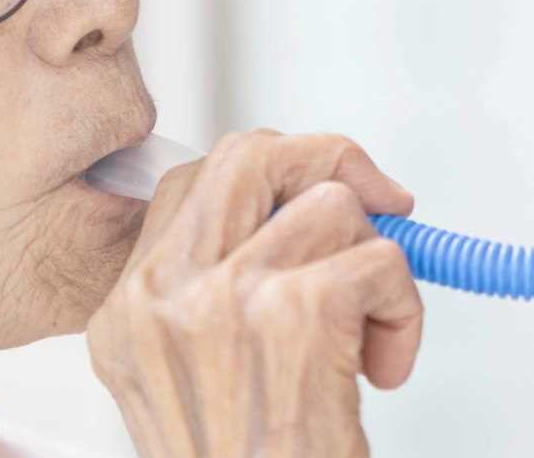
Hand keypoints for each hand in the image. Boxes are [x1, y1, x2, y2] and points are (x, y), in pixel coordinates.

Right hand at [86, 129, 422, 456]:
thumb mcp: (196, 380)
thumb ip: (223, 288)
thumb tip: (313, 207)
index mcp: (130, 308)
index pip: (196, 180)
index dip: (271, 172)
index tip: (317, 191)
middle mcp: (163, 296)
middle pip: (253, 154)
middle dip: (332, 162)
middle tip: (377, 202)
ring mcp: (225, 300)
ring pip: (333, 205)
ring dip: (377, 264)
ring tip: (366, 332)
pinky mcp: (295, 314)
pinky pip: (383, 259)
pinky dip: (404, 310)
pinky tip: (381, 365)